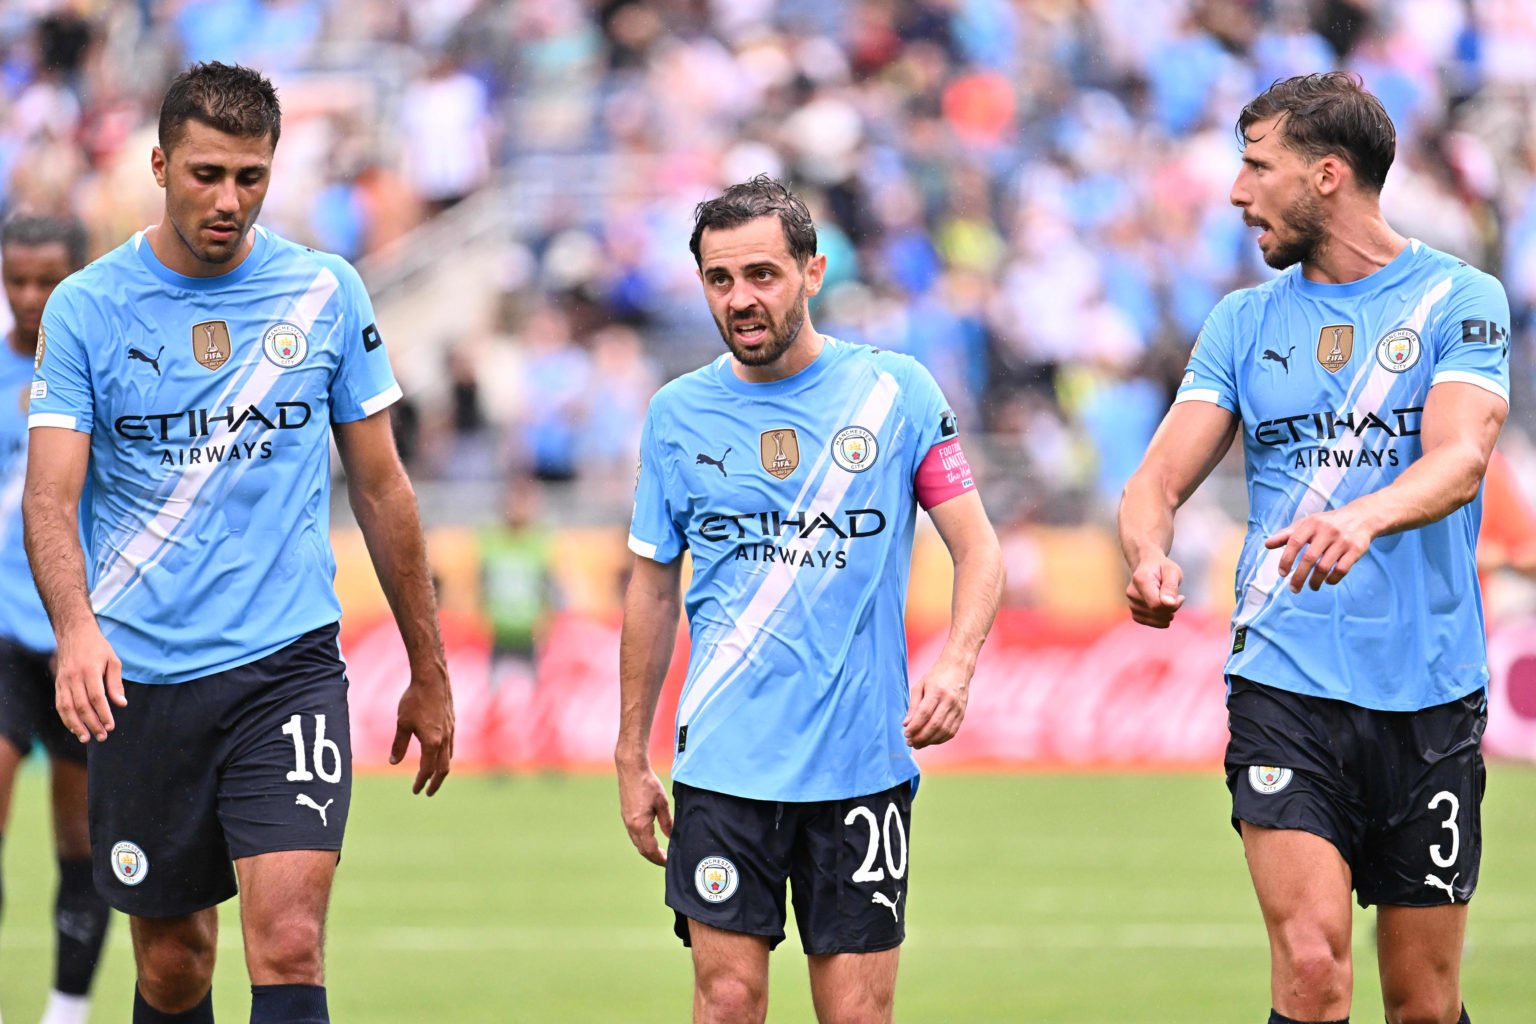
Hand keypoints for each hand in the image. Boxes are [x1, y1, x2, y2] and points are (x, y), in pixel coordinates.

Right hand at [53, 624, 123, 742]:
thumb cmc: (97, 647)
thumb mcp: (113, 660)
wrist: (74, 633)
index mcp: (90, 670)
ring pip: (67, 708)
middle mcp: (74, 677)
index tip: (111, 726)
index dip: (103, 714)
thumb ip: (115, 683)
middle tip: (102, 736)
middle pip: (82, 706)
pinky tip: (74, 728)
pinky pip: (59, 704)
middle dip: (92, 723)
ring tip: (86, 738)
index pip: (96, 697)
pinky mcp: (57, 683)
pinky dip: (66, 718)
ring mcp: (63, 681)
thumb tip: (121, 704)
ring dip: (76, 725)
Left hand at [391, 671, 453, 795]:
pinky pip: (451, 746)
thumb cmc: (415, 700)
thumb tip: (393, 762)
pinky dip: (445, 756)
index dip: (421, 782)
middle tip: (428, 792)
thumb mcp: (402, 723)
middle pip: (443, 769)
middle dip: (435, 783)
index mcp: (432, 742)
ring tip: (434, 776)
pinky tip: (440, 754)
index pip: (427, 769)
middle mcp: (445, 739)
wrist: (433, 679)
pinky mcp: (452, 722)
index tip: (416, 791)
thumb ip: (399, 744)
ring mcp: (451, 731)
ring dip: (441, 770)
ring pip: (449, 757)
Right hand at [617, 763, 671, 865]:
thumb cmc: (648, 784)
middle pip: (642, 849)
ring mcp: (626, 821)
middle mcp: (631, 826)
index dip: (659, 858)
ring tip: (659, 852)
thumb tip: (671, 836)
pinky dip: (642, 841)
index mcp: (640, 825)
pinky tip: (650, 839)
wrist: (631, 770)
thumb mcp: (662, 803)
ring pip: (637, 843)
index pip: (650, 849)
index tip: (668, 862)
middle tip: (665, 860)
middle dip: (653, 857)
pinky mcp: (625, 815)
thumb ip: (667, 822)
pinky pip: (633, 835)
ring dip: (647, 850)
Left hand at [904, 657, 970, 747]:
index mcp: (937, 691)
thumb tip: (906, 724)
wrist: (958, 668)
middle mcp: (949, 701)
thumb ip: (913, 706)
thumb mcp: (920, 686)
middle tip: (910, 742)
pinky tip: (930, 740)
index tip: (905, 734)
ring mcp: (958, 708)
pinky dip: (940, 739)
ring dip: (930, 741)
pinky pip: (951, 732)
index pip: (924, 714)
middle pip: (934, 725)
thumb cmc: (936, 676)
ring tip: (918, 744)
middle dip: (921, 737)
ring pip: (944, 731)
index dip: (914, 726)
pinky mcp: (962, 714)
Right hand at [1126, 554, 1185, 627]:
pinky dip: (1161, 619)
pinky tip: (1163, 607)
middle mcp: (1132, 593)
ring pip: (1155, 620)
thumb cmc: (1163, 568)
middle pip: (1157, 613)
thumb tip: (1169, 604)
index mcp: (1140, 580)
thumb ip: (1171, 587)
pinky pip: (1151, 623)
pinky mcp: (1134, 612)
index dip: (1173, 605)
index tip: (1181, 597)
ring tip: (1168, 600)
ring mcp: (1131, 604)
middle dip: (1172, 608)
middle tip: (1176, 596)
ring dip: (1167, 614)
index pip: (1156, 605)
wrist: (1149, 567)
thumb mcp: (1172, 571)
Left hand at [1265, 508, 1372, 592]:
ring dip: (1315, 581)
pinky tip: (1327, 581)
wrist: (1362, 517)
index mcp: (1312, 523)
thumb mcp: (1308, 523)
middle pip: (1309, 558)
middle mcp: (1327, 531)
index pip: (1294, 542)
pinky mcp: (1356, 550)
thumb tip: (1267, 544)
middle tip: (1294, 589)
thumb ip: (1287, 534)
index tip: (1282, 574)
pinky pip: (1341, 570)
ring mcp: (1343, 541)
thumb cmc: (1328, 523)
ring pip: (1324, 567)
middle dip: (1299, 577)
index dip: (1286, 559)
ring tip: (1311, 587)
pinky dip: (1332, 579)